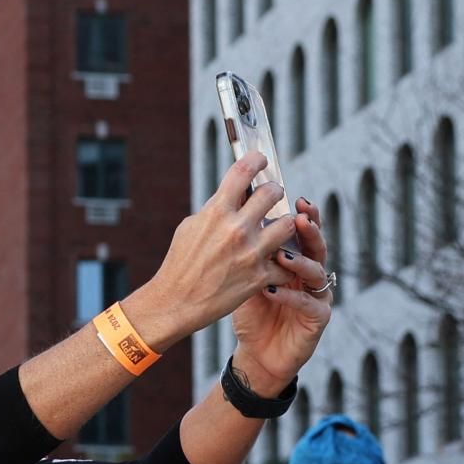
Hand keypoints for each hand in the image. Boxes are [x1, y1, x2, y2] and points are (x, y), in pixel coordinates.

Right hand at [124, 152, 299, 350]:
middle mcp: (236, 229)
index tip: (260, 160)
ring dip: (284, 225)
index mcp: (216, 212)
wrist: (175, 303)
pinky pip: (284, 262)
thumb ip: (215, 210)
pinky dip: (280, 263)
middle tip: (271, 199)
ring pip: (289, 224)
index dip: (256, 160)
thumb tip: (234, 195)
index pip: (243, 171)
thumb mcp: (190, 228)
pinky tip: (273, 264)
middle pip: (273, 193)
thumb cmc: (179, 265)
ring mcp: (251, 253)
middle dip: (274, 192)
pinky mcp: (259, 277)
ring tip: (276, 231)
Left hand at [230, 196, 332, 393]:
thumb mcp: (244, 277)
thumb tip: (232, 216)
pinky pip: (308, 302)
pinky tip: (273, 290)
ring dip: (299, 261)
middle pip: (317, 245)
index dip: (303, 214)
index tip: (293, 198)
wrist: (257, 353)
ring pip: (317, 271)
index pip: (303, 232)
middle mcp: (311, 273)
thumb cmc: (251, 312)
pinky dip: (290, 295)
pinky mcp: (318, 318)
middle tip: (300, 217)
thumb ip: (246, 252)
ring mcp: (317, 295)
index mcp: (296, 259)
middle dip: (311, 230)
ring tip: (282, 255)